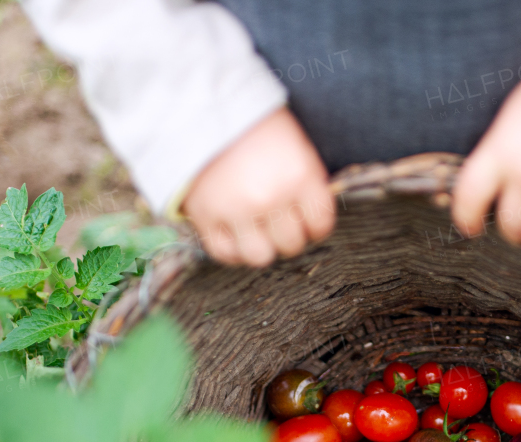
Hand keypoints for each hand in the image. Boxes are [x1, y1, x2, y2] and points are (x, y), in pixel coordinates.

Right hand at [183, 107, 334, 265]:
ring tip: (256, 231)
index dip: (315, 225)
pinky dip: (232, 249)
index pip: (320, 223)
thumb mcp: (294, 143)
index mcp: (298, 175)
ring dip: (261, 246)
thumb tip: (312, 218)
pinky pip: (225, 253)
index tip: (306, 221)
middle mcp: (271, 197)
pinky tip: (234, 234)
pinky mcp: (206, 217)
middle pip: (292, 243)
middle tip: (278, 222)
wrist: (200, 105)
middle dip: (288, 235)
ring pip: (260, 256)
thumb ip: (307, 182)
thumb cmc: (252, 123)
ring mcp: (237, 210)